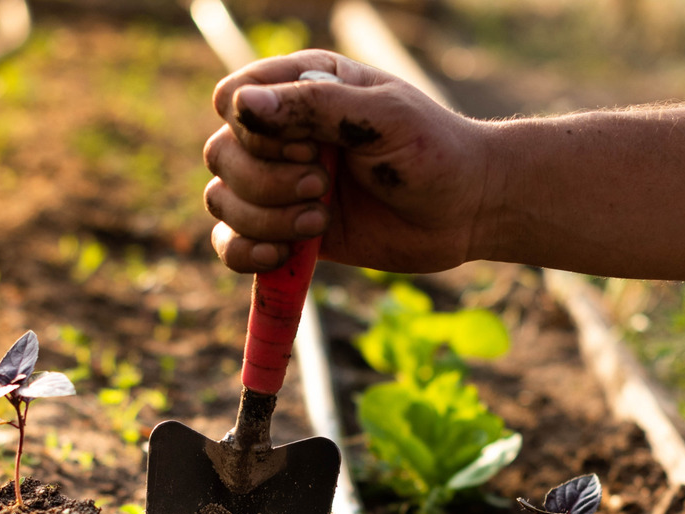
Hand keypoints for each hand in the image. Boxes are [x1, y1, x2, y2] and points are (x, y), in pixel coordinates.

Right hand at [203, 49, 490, 273]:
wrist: (464, 210)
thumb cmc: (432, 149)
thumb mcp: (382, 117)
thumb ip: (312, 107)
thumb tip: (241, 106)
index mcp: (302, 88)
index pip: (233, 99)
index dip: (255, 129)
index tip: (308, 146)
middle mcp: (282, 134)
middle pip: (220, 154)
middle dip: (266, 180)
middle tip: (324, 185)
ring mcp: (279, 184)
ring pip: (222, 200)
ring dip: (265, 218)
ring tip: (322, 219)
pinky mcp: (284, 230)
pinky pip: (230, 244)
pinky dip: (245, 253)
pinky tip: (283, 253)